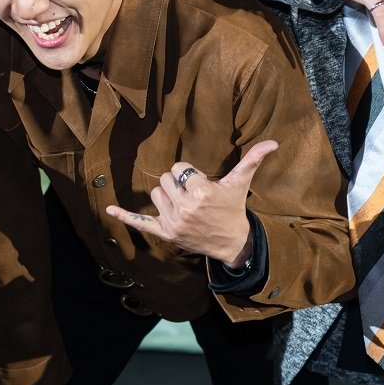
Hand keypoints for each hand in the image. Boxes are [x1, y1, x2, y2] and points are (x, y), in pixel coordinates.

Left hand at [107, 140, 277, 266]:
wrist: (232, 242)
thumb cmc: (233, 208)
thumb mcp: (240, 183)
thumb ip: (253, 160)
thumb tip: (274, 142)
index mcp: (202, 192)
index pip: (178, 169)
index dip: (188, 174)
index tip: (200, 184)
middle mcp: (185, 208)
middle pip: (164, 180)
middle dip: (177, 185)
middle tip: (193, 196)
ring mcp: (173, 222)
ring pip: (155, 195)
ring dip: (166, 197)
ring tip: (185, 206)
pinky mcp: (165, 234)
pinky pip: (140, 222)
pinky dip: (125, 216)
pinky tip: (109, 210)